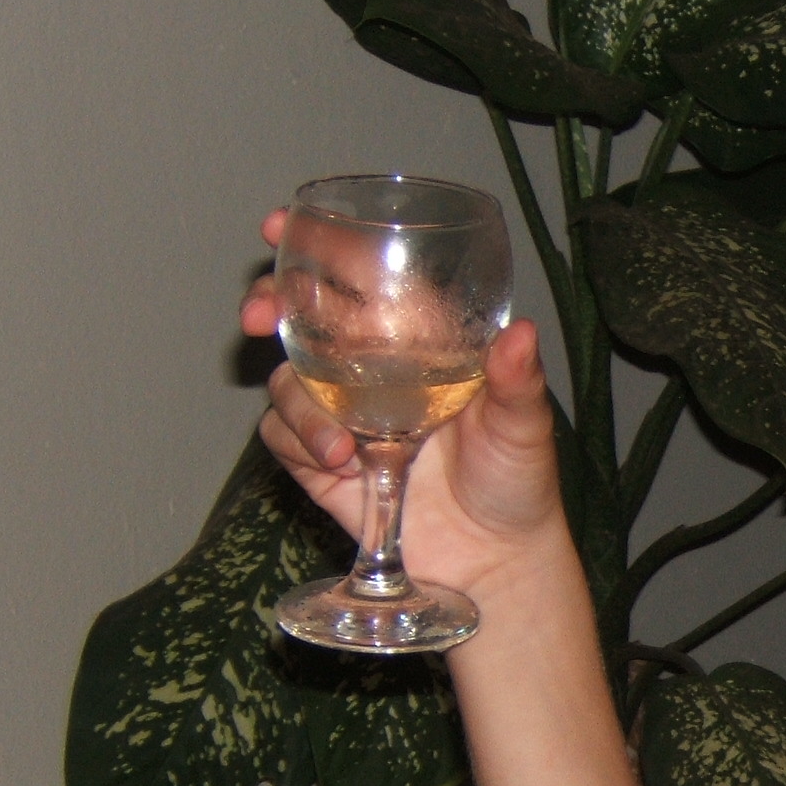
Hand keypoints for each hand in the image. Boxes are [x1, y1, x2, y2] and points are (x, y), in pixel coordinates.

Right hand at [243, 208, 566, 599]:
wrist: (493, 559)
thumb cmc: (516, 479)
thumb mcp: (525, 425)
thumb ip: (516, 380)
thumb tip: (521, 332)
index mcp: (418, 338)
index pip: (359, 275)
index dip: (317, 245)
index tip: (281, 226)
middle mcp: (373, 367)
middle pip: (301, 314)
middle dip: (271, 304)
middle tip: (261, 316)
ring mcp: (344, 412)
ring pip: (287, 378)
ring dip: (298, 401)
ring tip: (342, 445)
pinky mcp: (322, 460)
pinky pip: (281, 433)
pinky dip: (298, 441)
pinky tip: (339, 462)